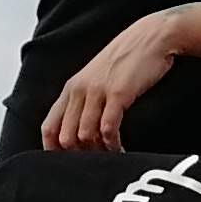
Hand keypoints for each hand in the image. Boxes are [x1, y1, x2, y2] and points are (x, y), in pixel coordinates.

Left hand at [41, 14, 180, 151]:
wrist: (151, 37)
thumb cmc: (127, 59)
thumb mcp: (97, 78)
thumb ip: (85, 100)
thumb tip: (81, 131)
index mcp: (71, 88)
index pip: (49, 127)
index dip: (53, 151)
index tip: (65, 164)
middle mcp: (79, 90)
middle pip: (66, 137)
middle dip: (79, 156)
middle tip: (94, 163)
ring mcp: (97, 91)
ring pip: (85, 136)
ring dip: (98, 152)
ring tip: (110, 156)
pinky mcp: (118, 94)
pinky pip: (108, 129)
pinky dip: (113, 145)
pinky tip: (120, 149)